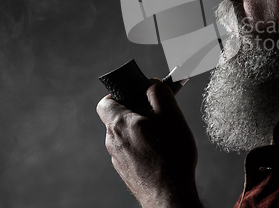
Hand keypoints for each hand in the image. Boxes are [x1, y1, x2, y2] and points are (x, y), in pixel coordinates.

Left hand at [97, 79, 201, 207]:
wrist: (169, 196)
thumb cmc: (172, 156)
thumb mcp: (170, 115)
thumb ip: (158, 92)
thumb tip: (151, 83)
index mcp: (119, 124)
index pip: (106, 101)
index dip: (122, 94)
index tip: (140, 95)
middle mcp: (113, 142)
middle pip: (119, 117)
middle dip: (138, 112)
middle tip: (160, 115)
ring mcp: (118, 159)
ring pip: (126, 135)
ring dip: (142, 130)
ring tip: (164, 136)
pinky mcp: (126, 172)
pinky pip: (132, 150)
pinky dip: (144, 147)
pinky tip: (162, 153)